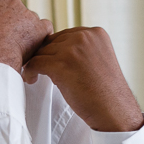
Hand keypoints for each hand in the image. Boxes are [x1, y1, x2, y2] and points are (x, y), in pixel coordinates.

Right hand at [0, 0, 51, 70]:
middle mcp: (10, 0)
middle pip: (13, 10)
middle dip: (10, 24)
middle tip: (4, 40)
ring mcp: (26, 13)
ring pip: (28, 20)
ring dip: (24, 32)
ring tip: (14, 49)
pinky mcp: (39, 26)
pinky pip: (44, 28)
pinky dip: (40, 37)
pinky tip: (31, 47)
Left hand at [23, 27, 143, 131]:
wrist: (114, 110)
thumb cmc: (105, 91)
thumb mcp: (98, 60)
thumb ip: (82, 49)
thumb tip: (54, 49)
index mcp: (96, 33)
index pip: (65, 35)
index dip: (56, 50)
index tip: (51, 62)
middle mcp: (85, 36)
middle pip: (51, 41)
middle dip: (46, 56)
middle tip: (42, 71)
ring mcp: (72, 49)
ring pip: (41, 51)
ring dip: (36, 64)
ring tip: (36, 76)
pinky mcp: (61, 64)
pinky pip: (35, 62)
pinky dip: (29, 71)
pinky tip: (31, 79)